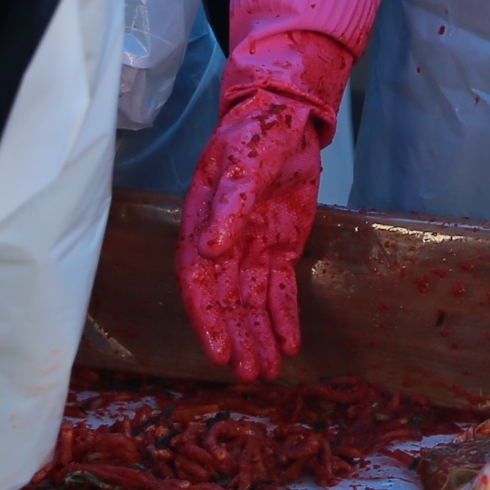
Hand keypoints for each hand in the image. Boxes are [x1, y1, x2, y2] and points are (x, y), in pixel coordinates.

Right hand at [177, 89, 323, 380]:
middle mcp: (223, 243)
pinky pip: (280, 289)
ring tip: (268, 372)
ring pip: (253, 302)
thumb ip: (230, 203)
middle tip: (251, 374)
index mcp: (202, 222)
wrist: (288, 115)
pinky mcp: (279, 248)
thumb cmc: (256, 133)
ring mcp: (251, 248)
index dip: (207, 317)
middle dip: (237, 338)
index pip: (198, 279)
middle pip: (227, 300)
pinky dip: (284, 317)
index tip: (219, 351)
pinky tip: (290, 344)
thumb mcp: (244, 162)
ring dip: (260, 336)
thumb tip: (212, 248)